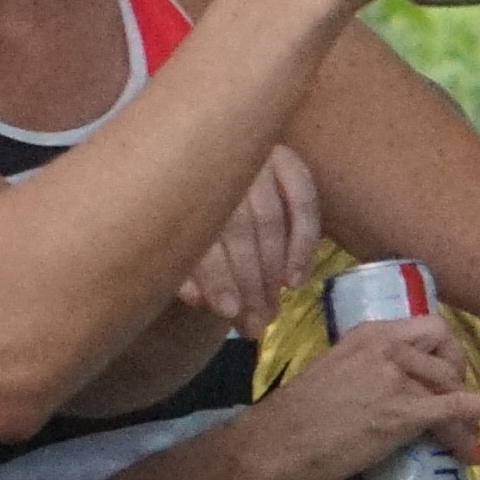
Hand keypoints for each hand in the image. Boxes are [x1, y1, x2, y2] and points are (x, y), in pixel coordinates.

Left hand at [176, 143, 319, 334]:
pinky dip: (303, 243)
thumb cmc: (186, 220)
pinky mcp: (286, 157)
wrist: (204, 169)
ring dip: (273, 272)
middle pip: (237, 228)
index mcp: (177, 182)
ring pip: (269, 219)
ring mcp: (253, 157)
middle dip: (249, 283)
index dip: (215, 274)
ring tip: (271, 310)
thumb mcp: (175, 245)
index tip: (229, 311)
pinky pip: (303, 200)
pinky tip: (296, 280)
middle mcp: (215, 163)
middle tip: (256, 322)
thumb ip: (184, 272)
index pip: (200, 231)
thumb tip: (198, 300)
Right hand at [253, 312, 479, 479]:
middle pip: (449, 354)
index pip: (430, 329)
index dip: (446, 355)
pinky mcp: (402, 411)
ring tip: (459, 444)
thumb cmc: (296, 420)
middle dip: (458, 381)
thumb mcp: (336, 375)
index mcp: (369, 333)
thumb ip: (370, 373)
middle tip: (456, 412)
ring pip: (452, 386)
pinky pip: (458, 405)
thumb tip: (396, 394)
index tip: (448, 377)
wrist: (273, 446)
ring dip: (462, 417)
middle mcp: (386, 347)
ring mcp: (396, 377)